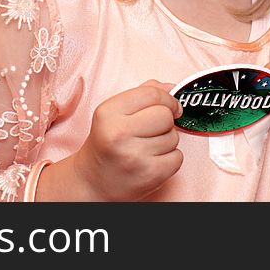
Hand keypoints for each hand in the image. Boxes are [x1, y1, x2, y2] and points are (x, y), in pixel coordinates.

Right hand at [71, 79, 183, 200]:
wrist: (92, 181)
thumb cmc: (106, 144)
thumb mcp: (114, 113)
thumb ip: (141, 95)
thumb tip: (171, 87)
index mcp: (108, 112)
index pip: (151, 94)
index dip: (167, 98)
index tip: (170, 105)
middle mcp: (119, 133)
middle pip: (165, 115)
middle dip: (166, 120)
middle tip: (154, 128)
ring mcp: (134, 156)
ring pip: (173, 137)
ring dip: (167, 140)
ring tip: (148, 146)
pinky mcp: (149, 175)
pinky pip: (177, 157)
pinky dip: (170, 158)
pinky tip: (153, 160)